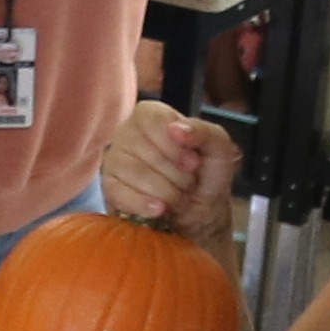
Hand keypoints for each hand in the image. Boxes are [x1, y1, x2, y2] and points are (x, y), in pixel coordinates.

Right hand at [98, 99, 239, 231]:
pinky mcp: (109, 188)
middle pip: (144, 149)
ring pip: (134, 173)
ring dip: (166, 192)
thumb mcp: (220, 151)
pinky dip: (145, 205)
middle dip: (175, 174)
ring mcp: (114, 160)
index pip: (151, 120)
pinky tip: (160, 210)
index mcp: (151, 116)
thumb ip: (206, 132)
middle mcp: (126, 133)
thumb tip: (177, 129)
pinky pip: (119, 193)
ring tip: (177, 197)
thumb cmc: (206, 177)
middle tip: (188, 183)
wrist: (200, 214)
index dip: (174, 146)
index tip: (193, 164)